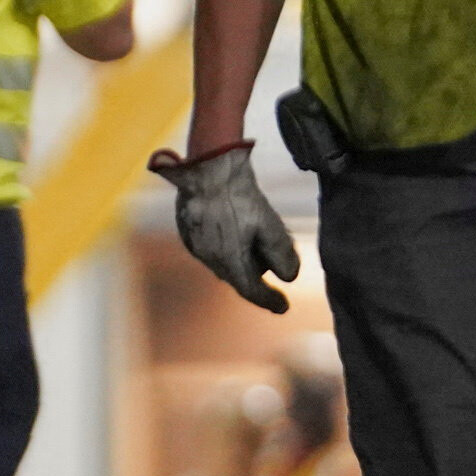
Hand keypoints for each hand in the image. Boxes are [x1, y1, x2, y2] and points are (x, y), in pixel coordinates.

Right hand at [150, 143, 298, 312]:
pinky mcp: (186, 232)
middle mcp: (209, 259)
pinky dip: (224, 247)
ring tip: (253, 239)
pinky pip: (209, 249)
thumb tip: (288, 277)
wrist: (207, 168)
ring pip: (222, 263)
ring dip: (238, 259)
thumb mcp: (269, 224)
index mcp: (230, 260)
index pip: (251, 291)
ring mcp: (195, 246)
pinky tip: (233, 229)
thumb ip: (281, 253)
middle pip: (236, 276)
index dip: (269, 301)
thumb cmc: (240, 195)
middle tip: (271, 260)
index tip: (284, 307)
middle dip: (255, 273)